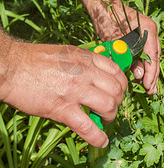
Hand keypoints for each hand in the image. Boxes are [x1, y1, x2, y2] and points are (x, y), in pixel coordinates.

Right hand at [1, 41, 127, 147]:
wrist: (12, 67)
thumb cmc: (36, 59)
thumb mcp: (66, 52)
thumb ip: (84, 62)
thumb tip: (95, 73)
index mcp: (86, 57)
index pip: (116, 71)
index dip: (122, 84)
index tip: (118, 91)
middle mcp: (85, 72)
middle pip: (116, 89)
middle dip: (118, 101)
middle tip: (111, 107)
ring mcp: (75, 90)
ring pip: (108, 106)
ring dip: (110, 116)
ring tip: (104, 119)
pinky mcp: (62, 108)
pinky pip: (88, 126)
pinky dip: (98, 137)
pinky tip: (101, 141)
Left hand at [91, 1, 159, 94]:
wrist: (102, 6)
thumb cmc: (107, 19)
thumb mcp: (116, 41)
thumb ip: (129, 57)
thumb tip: (140, 75)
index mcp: (148, 29)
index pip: (153, 56)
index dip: (151, 73)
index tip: (148, 86)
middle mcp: (150, 31)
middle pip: (154, 57)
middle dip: (152, 75)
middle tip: (150, 91)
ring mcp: (146, 33)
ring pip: (150, 56)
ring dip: (148, 71)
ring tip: (147, 87)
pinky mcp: (139, 36)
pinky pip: (144, 52)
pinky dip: (142, 63)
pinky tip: (140, 75)